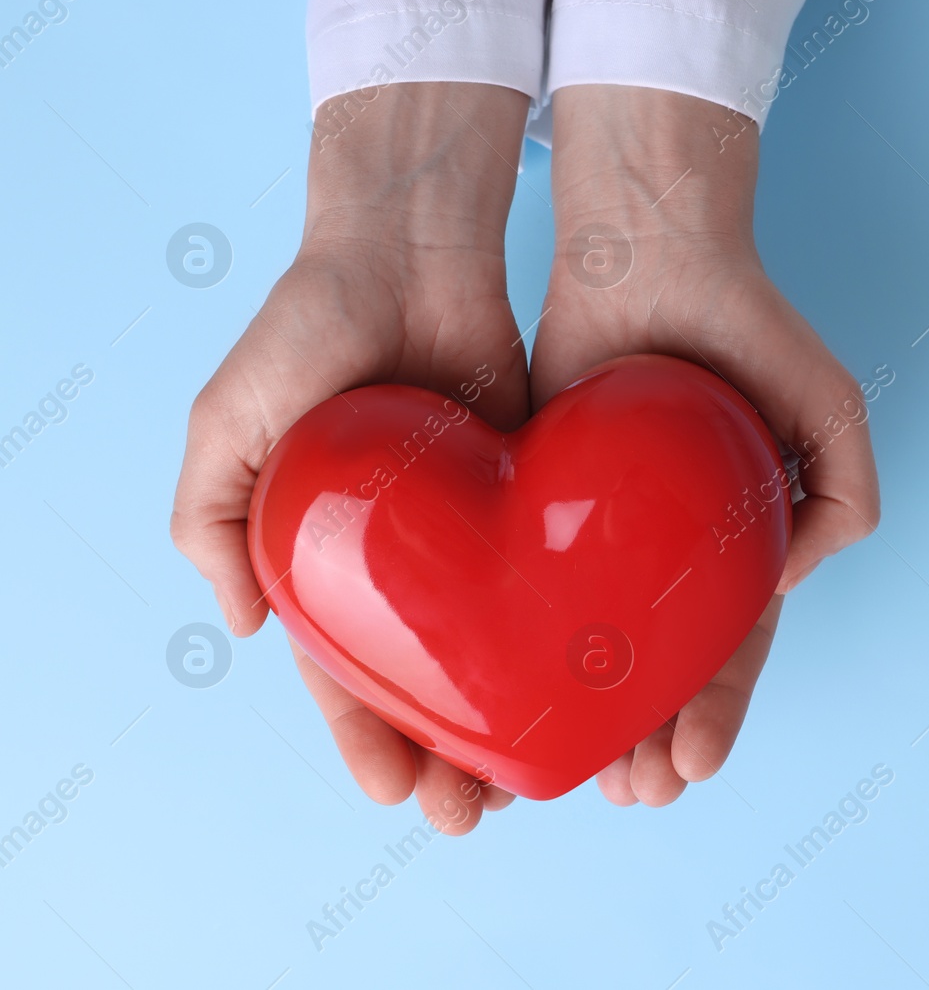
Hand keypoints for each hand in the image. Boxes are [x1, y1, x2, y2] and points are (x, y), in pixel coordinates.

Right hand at [170, 82, 533, 832]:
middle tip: (478, 813)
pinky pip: (553, 577)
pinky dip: (565, 634)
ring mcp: (472, 526)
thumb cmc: (310, 322)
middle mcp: (404, 551)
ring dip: (513, 710)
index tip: (396, 793)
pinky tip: (593, 683)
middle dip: (447, 747)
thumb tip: (244, 627)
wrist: (413, 239)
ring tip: (542, 774)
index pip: (346, 667)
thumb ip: (211, 520)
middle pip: (430, 673)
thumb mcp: (229, 421)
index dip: (365, 735)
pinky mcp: (533, 491)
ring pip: (498, 642)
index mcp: (326, 551)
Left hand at [533, 85, 880, 806]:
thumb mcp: (832, 407)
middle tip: (630, 795)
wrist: (644, 245)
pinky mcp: (538, 506)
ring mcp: (603, 533)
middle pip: (655, 668)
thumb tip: (782, 587)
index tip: (688, 766)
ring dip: (588, 717)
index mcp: (738, 544)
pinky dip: (523, 652)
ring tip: (571, 777)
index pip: (727, 650)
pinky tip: (511, 699)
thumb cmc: (745, 321)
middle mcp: (669, 551)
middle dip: (648, 738)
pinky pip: (525, 591)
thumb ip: (848, 499)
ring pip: (588, 647)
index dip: (714, 713)